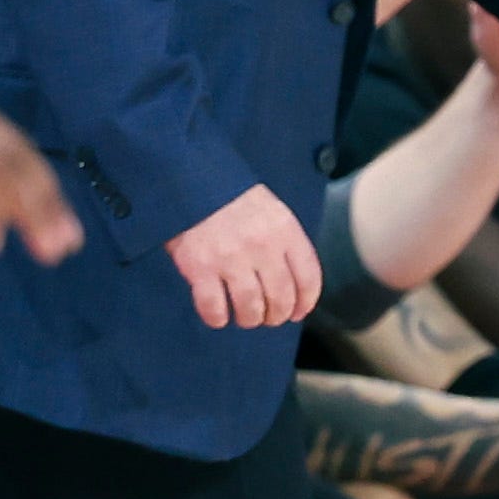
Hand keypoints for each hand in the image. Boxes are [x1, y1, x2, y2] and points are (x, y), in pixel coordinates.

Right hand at [165, 181, 318, 329]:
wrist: (190, 179)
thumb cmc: (232, 198)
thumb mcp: (272, 211)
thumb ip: (285, 242)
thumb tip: (294, 282)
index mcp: (285, 231)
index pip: (308, 278)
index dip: (305, 303)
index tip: (298, 312)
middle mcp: (262, 247)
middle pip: (281, 298)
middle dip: (277, 316)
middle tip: (269, 318)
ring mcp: (230, 258)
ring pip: (250, 308)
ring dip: (250, 319)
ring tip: (245, 318)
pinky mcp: (199, 267)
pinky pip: (213, 307)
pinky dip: (217, 318)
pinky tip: (218, 317)